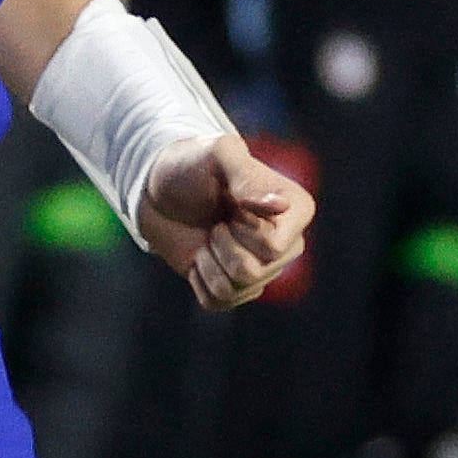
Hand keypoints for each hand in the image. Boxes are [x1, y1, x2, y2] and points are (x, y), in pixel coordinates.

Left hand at [138, 132, 308, 309]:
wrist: (160, 189)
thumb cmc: (194, 165)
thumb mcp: (218, 155)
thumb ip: (246, 175)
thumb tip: (279, 206)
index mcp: (296, 209)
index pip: (273, 247)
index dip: (242, 230)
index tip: (232, 204)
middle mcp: (288, 243)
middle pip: (253, 272)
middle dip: (221, 247)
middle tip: (217, 222)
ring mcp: (264, 268)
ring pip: (235, 289)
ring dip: (209, 262)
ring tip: (209, 237)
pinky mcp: (237, 288)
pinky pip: (217, 302)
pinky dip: (199, 279)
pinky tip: (201, 255)